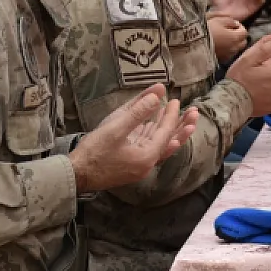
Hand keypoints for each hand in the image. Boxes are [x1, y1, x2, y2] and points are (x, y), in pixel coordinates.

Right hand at [69, 84, 198, 192]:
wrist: (76, 175)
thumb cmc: (94, 152)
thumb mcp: (115, 128)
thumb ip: (138, 111)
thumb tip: (157, 95)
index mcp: (147, 156)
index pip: (165, 131)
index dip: (172, 114)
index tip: (175, 99)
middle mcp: (148, 163)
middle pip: (170, 140)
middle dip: (181, 125)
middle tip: (195, 112)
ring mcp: (140, 166)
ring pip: (162, 146)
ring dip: (173, 131)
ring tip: (185, 120)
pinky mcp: (132, 166)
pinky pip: (152, 150)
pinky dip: (158, 139)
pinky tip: (161, 132)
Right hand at [208, 15, 247, 62]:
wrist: (189, 44)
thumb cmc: (204, 29)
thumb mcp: (217, 19)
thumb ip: (230, 20)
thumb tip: (236, 24)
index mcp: (235, 38)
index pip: (244, 32)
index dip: (239, 26)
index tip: (231, 23)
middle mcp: (233, 50)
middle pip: (242, 43)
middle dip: (238, 36)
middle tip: (228, 31)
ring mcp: (226, 57)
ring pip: (235, 50)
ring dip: (232, 44)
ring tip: (222, 39)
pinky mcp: (218, 62)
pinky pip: (227, 55)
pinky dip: (226, 51)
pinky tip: (217, 46)